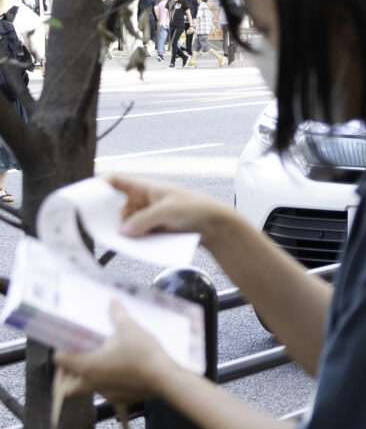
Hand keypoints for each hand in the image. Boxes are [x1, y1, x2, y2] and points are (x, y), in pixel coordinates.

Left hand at [52, 301, 176, 404]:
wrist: (167, 378)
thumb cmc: (143, 353)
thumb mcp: (129, 328)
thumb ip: (117, 315)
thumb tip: (113, 303)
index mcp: (87, 365)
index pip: (59, 360)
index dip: (61, 350)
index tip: (69, 344)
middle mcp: (92, 383)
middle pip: (66, 388)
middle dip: (66, 377)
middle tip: (76, 362)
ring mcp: (107, 393)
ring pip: (88, 390)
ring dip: (89, 379)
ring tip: (102, 364)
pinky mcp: (122, 399)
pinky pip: (108, 392)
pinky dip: (109, 384)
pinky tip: (121, 373)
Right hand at [103, 173, 223, 241]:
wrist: (216, 226)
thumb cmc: (195, 209)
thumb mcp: (167, 211)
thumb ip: (144, 220)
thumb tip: (122, 232)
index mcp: (144, 187)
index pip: (115, 181)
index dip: (99, 186)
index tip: (87, 197)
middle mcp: (141, 201)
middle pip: (115, 208)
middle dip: (109, 218)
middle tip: (99, 229)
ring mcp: (146, 217)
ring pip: (125, 225)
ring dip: (122, 233)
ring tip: (116, 241)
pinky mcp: (152, 232)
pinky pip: (136, 236)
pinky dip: (132, 241)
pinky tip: (131, 247)